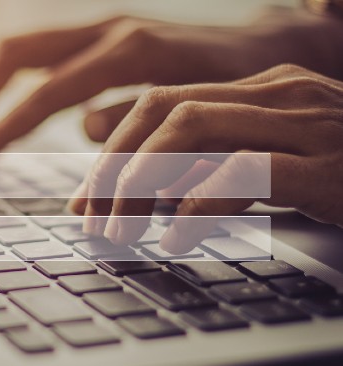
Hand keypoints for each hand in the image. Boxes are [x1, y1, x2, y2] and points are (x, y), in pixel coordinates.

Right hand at [0, 8, 342, 152]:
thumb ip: (137, 122)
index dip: (2, 129)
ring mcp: (102, 28)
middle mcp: (106, 29)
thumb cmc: (241, 85)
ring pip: (21, 48)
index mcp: (129, 52)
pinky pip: (42, 56)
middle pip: (13, 53)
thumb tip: (85, 129)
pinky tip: (11, 116)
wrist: (270, 45)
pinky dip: (16, 86)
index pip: (45, 93)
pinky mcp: (102, 36)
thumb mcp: (197, 113)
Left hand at [68, 64, 342, 252]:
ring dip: (143, 185)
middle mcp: (279, 94)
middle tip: (90, 219)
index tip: (84, 199)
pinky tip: (175, 240)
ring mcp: (308, 125)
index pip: (160, 104)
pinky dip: (199, 207)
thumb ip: (211, 158)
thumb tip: (133, 175)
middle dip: (115, 169)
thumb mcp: (273, 158)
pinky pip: (246, 174)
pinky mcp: (330, 168)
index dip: (111, 150)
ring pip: (194, 134)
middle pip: (165, 114)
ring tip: (120, 231)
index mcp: (260, 88)